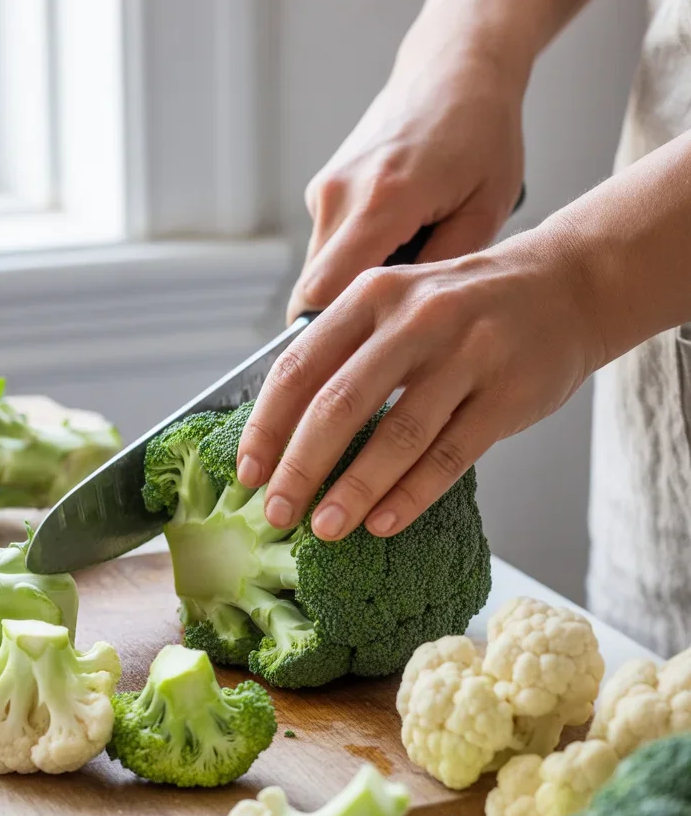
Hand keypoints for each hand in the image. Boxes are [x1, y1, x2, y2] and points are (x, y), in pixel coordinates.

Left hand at [237, 226, 604, 540]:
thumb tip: (283, 430)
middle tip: (277, 513)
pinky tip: (382, 522)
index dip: (267, 425)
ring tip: (325, 529)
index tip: (249, 473)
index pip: (300, 366)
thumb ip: (347, 350)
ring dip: (354, 490)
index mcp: (373, 296)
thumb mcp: (399, 302)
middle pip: (340, 404)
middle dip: (301, 467)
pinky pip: (450, 454)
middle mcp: (416, 318)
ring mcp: (467, 355)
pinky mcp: (508, 394)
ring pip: (397, 434)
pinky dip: (411, 494)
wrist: (568, 287)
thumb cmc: (465, 308)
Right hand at [286, 32, 525, 324]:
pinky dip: (353, 264)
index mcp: (383, 200)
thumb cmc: (483, 133)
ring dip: (350, 293)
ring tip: (402, 289)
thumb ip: (442, 274)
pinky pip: (326, 248)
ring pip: (317, 273)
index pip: (325, 297)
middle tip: (382, 348)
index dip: (330, 342)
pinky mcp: (324, 187)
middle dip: (340, 326)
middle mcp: (341, 194)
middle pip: (312, 293)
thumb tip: (406, 331)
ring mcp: (326, 189)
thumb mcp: (486, 209)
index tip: (353, 371)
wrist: (455, 66)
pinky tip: (397, 251)